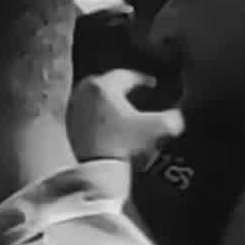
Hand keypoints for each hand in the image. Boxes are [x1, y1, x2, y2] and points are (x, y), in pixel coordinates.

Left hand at [66, 67, 183, 164]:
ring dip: (106, 99)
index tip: (152, 85)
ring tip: (121, 107)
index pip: (127, 75)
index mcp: (104, 86)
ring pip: (93, 96)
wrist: (98, 170)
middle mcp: (85, 92)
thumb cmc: (125, 146)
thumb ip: (173, 118)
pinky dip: (96, 113)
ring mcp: (74, 108)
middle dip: (121, 86)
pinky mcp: (68, 124)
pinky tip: (107, 123)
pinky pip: (84, 111)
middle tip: (134, 92)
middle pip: (106, 82)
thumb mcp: (158, 129)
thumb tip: (177, 116)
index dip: (143, 80)